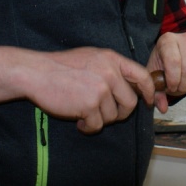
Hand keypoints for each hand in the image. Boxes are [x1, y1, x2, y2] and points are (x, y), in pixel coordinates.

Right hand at [27, 47, 155, 133]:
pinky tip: (78, 120)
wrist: (36, 73)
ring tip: (84, 113)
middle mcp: (110, 73)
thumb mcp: (92, 58)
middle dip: (120, 113)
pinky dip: (88, 127)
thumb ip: (112, 69)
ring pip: (112, 116)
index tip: (148, 101)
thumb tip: (131, 87)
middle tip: (106, 115)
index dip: (148, 91)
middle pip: (130, 103)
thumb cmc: (61, 66)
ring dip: (99, 119)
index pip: (142, 76)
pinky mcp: (89, 105)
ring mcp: (100, 89)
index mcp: (112, 59)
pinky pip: (97, 125)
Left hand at [148, 32, 185, 112]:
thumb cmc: (164, 60)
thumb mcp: (155, 72)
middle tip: (180, 88)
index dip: (173, 79)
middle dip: (184, 85)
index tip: (171, 87)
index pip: (174, 61)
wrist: (175, 49)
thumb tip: (163, 108)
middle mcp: (185, 38)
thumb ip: (156, 90)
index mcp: (168, 41)